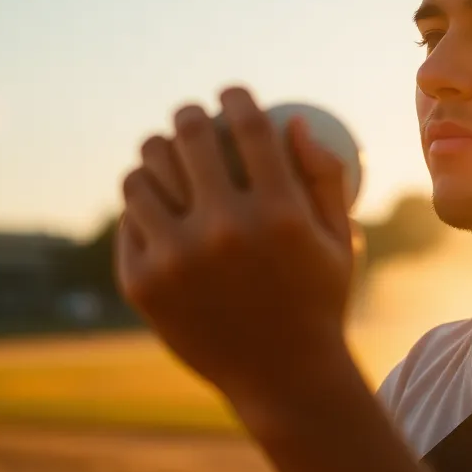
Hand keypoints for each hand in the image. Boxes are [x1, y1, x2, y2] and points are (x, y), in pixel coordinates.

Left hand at [117, 87, 356, 403]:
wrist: (282, 377)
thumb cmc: (319, 300)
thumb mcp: (341, 239)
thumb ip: (325, 177)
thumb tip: (293, 120)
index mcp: (278, 213)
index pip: (247, 125)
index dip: (235, 96)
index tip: (231, 94)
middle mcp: (224, 230)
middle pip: (188, 136)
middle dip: (189, 114)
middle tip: (192, 119)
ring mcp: (176, 258)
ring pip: (143, 173)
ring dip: (156, 157)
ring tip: (166, 160)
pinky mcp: (142, 282)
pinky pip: (130, 220)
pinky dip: (143, 207)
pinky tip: (156, 205)